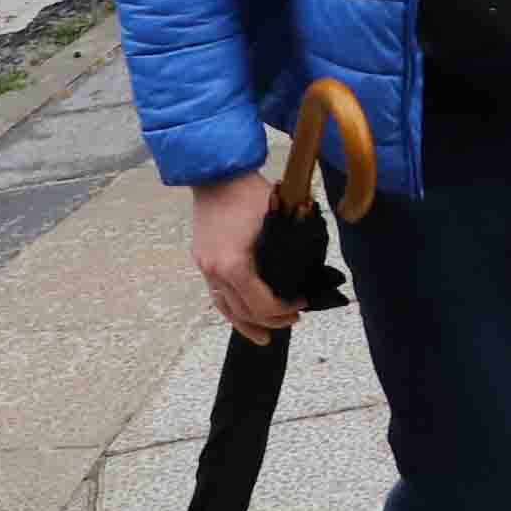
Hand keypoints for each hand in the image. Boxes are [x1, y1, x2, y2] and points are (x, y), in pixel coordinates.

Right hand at [192, 170, 300, 342]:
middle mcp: (215, 272)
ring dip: (246, 324)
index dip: (285, 310)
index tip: (303, 303)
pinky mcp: (202, 261)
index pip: (262, 305)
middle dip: (271, 320)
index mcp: (235, 265)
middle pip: (244, 312)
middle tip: (294, 318)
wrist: (217, 175)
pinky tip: (242, 316)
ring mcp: (205, 268)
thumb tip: (308, 274)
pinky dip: (230, 309)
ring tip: (265, 335)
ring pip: (225, 308)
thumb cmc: (251, 195)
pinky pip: (216, 294)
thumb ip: (290, 252)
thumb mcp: (278, 223)